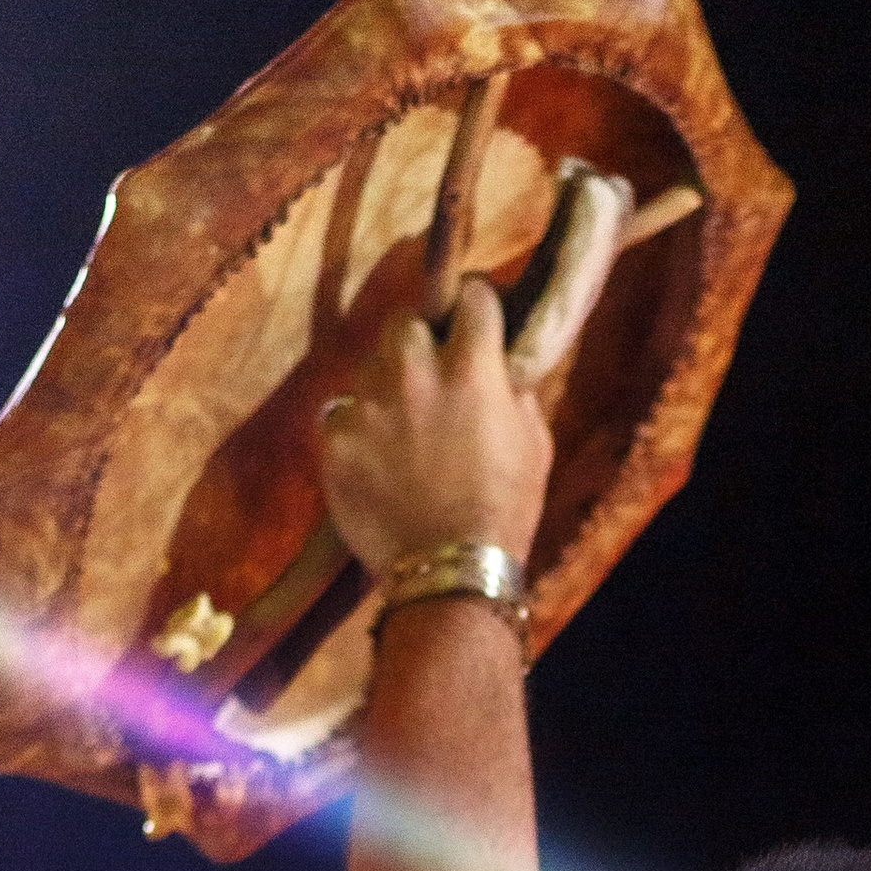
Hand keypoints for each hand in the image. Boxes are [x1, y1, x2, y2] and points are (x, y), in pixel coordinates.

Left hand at [318, 280, 553, 578]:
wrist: (450, 574)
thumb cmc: (506, 511)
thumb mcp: (535, 444)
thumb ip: (515, 391)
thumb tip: (503, 363)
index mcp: (473, 370)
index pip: (470, 296)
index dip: (473, 301)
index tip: (472, 310)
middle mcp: (417, 375)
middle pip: (405, 321)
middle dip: (419, 338)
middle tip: (429, 370)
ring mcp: (370, 406)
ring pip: (369, 366)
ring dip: (386, 385)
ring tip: (401, 425)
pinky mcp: (336, 439)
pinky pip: (341, 413)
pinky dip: (357, 429)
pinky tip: (376, 458)